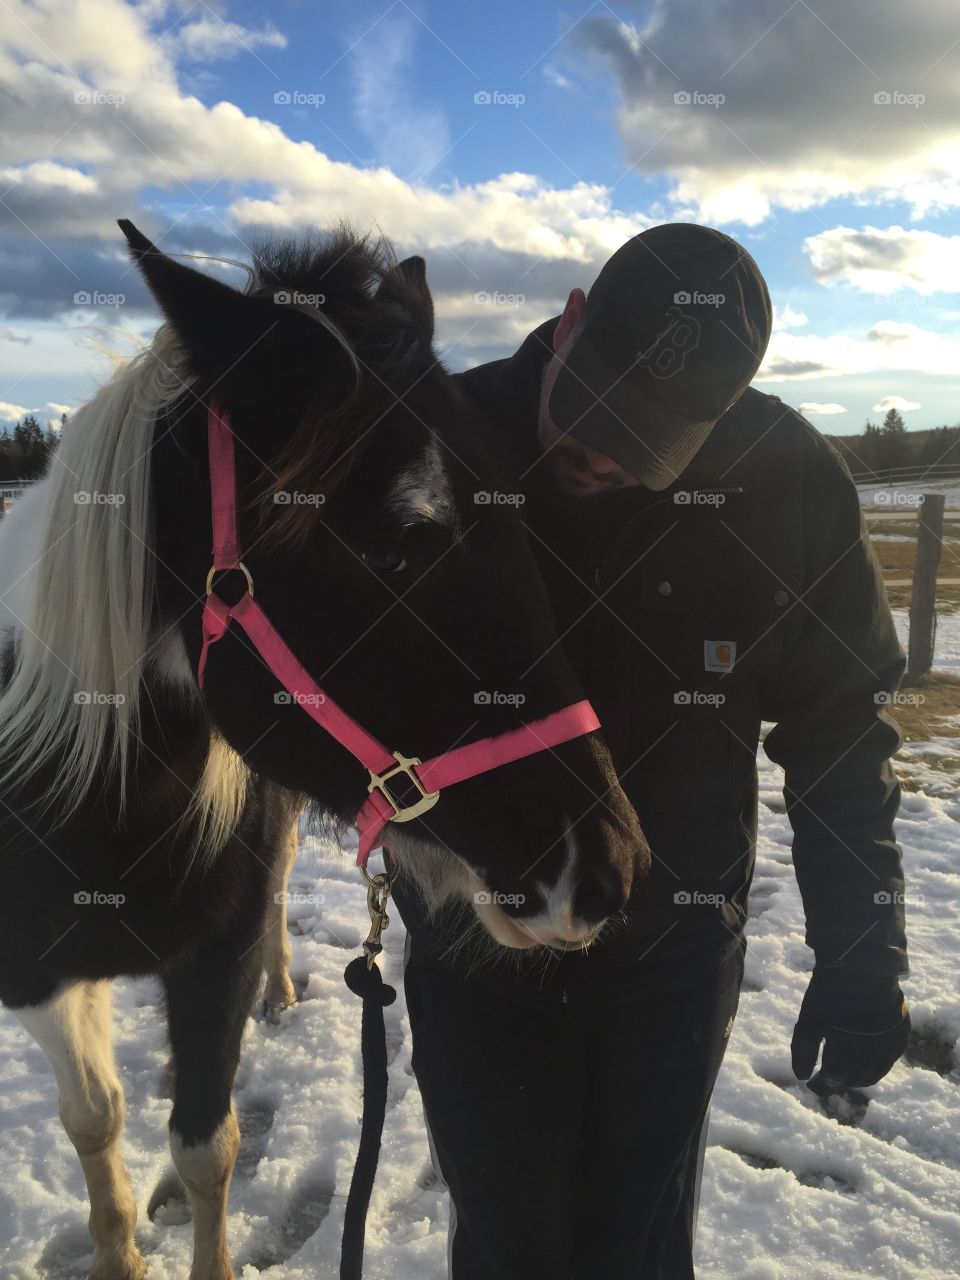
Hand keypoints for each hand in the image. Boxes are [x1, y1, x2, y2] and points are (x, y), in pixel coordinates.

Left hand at [792, 966, 909, 1095]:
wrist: (862, 965)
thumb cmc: (830, 993)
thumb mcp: (808, 1020)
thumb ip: (803, 1051)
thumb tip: (802, 1077)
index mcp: (848, 1053)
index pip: (834, 1080)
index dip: (821, 1085)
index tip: (811, 1083)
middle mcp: (874, 1055)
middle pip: (855, 1080)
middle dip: (839, 1082)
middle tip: (826, 1079)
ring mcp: (891, 1046)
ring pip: (874, 1073)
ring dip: (858, 1077)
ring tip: (843, 1072)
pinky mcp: (901, 1034)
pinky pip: (888, 1060)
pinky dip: (875, 1064)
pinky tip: (864, 1058)